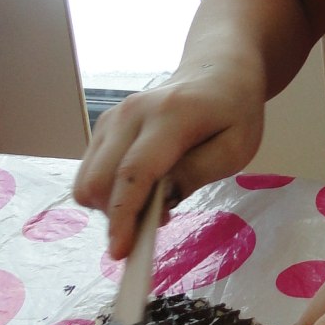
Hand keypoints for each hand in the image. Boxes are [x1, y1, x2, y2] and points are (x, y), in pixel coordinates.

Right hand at [73, 67, 263, 258]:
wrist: (217, 72)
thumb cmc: (234, 113)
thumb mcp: (236, 149)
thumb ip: (196, 174)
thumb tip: (158, 202)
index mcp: (170, 116)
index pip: (134, 171)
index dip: (124, 215)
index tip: (121, 252)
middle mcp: (130, 113)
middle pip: (99, 181)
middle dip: (119, 216)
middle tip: (159, 220)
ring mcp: (112, 118)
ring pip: (88, 180)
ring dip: (113, 206)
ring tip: (154, 202)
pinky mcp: (104, 127)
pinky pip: (91, 172)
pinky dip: (110, 192)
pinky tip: (141, 188)